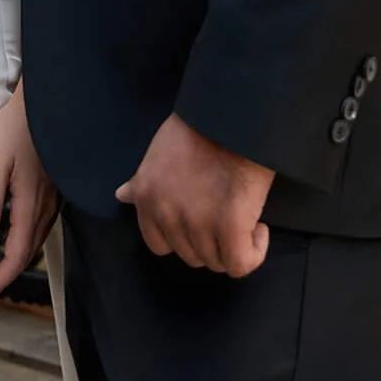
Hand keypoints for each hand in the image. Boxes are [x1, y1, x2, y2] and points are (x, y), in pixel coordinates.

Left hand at [0, 84, 59, 303]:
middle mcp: (47, 206)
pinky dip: (23, 241)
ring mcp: (53, 197)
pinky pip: (39, 225)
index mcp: (32, 204)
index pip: (17, 256)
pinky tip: (10, 238)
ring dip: (14, 260)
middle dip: (5, 276)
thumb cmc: (17, 126)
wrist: (46, 100)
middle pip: (27, 254)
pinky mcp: (53, 188)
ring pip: (35, 241)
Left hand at [116, 114, 272, 276]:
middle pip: (190, 255)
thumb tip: (122, 195)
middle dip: (208, 240)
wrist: (231, 116)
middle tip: (224, 214)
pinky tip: (258, 228)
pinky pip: (240, 264)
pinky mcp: (230, 229)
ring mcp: (197, 224)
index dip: (181, 236)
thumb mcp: (157, 152)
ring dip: (232, 245)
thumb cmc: (198, 128)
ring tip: (242, 216)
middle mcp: (167, 215)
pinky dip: (253, 253)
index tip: (199, 218)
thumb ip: (142, 181)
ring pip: (215, 261)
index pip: (158, 243)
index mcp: (146, 197)